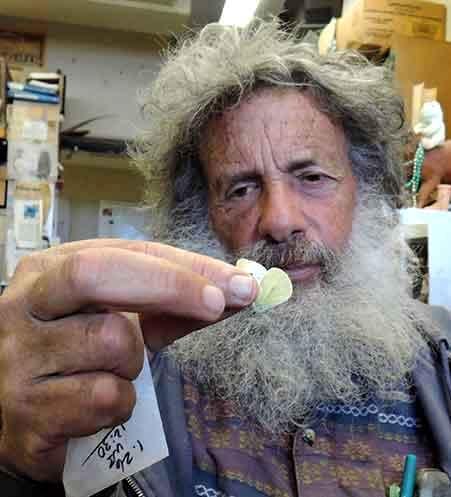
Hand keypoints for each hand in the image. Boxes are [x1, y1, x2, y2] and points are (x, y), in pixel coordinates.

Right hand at [0, 239, 256, 481]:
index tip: (235, 283)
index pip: (123, 252)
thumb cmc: (82, 357)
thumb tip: (239, 289)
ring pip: (112, 342)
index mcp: (50, 269)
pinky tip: (96, 407)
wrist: (26, 417)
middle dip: (170, 286)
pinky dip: (121, 404)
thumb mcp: (122, 317)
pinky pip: (104, 397)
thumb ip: (174, 303)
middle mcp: (24, 303)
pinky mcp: (25, 409)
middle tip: (217, 305)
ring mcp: (19, 356)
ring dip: (135, 363)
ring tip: (114, 373)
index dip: (183, 267)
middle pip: (98, 274)